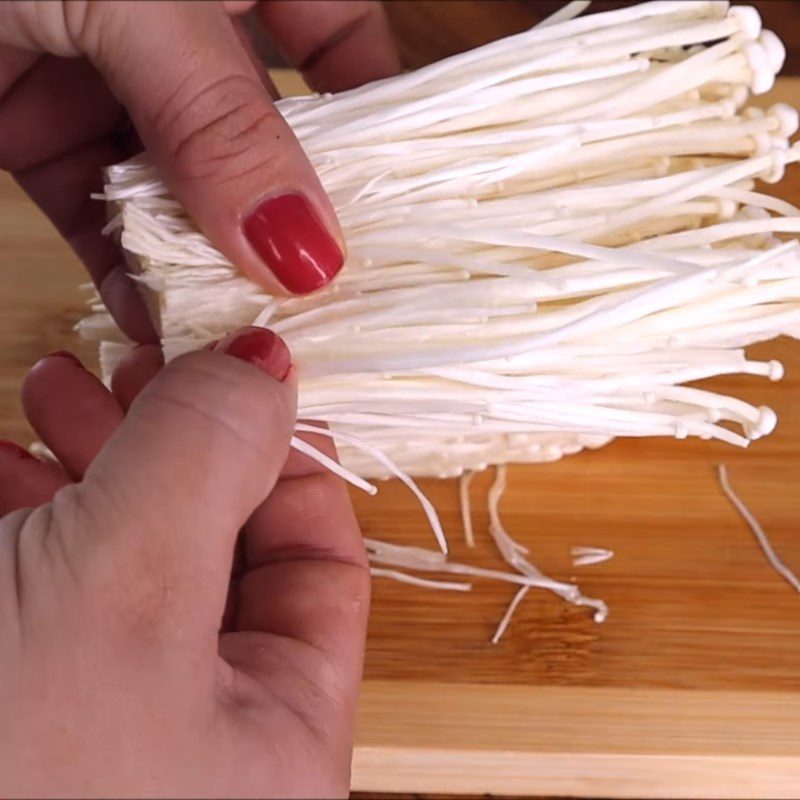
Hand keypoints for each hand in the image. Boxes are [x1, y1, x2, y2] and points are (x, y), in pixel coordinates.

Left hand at [0, 1, 399, 339]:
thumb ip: (221, 117)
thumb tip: (312, 250)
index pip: (343, 34)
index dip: (375, 119)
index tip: (390, 212)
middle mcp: (180, 16)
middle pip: (269, 128)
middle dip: (288, 211)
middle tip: (315, 297)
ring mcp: (108, 69)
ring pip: (190, 180)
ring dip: (211, 256)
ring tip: (241, 327)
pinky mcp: (35, 118)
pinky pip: (106, 206)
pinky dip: (131, 267)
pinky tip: (158, 321)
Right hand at [0, 327, 368, 797]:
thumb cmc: (1, 762)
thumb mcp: (123, 588)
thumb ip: (207, 460)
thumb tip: (265, 363)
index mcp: (282, 741)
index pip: (322, 567)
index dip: (284, 457)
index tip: (238, 377)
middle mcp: (212, 744)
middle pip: (224, 552)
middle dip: (177, 447)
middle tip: (137, 368)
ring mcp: (115, 725)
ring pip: (137, 560)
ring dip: (98, 465)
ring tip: (55, 394)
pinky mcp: (38, 710)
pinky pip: (62, 594)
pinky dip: (39, 516)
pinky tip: (5, 466)